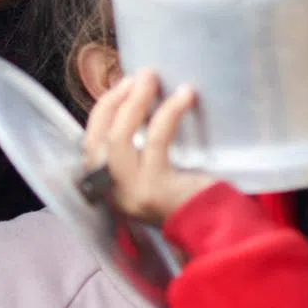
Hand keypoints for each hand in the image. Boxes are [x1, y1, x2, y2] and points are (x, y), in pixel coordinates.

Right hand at [83, 70, 215, 225]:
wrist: (218, 231)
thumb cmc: (188, 195)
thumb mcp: (151, 172)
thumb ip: (137, 148)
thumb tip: (136, 98)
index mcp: (107, 186)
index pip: (89, 143)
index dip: (103, 110)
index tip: (122, 85)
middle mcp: (112, 191)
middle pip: (98, 138)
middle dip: (115, 100)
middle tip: (140, 76)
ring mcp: (132, 191)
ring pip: (120, 138)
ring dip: (134, 102)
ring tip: (151, 79)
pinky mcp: (156, 188)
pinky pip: (157, 141)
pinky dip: (168, 112)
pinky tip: (185, 96)